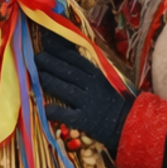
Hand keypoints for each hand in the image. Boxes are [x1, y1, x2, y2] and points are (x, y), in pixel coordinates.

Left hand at [35, 37, 135, 157]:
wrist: (129, 123)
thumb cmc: (112, 101)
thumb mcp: (103, 82)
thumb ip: (87, 72)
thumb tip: (66, 58)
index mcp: (97, 74)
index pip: (75, 59)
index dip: (60, 51)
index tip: (46, 44)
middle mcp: (92, 85)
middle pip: (68, 71)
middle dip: (51, 63)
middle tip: (37, 58)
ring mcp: (88, 102)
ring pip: (65, 89)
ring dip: (50, 81)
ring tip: (37, 76)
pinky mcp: (85, 120)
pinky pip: (67, 114)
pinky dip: (55, 111)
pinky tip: (45, 108)